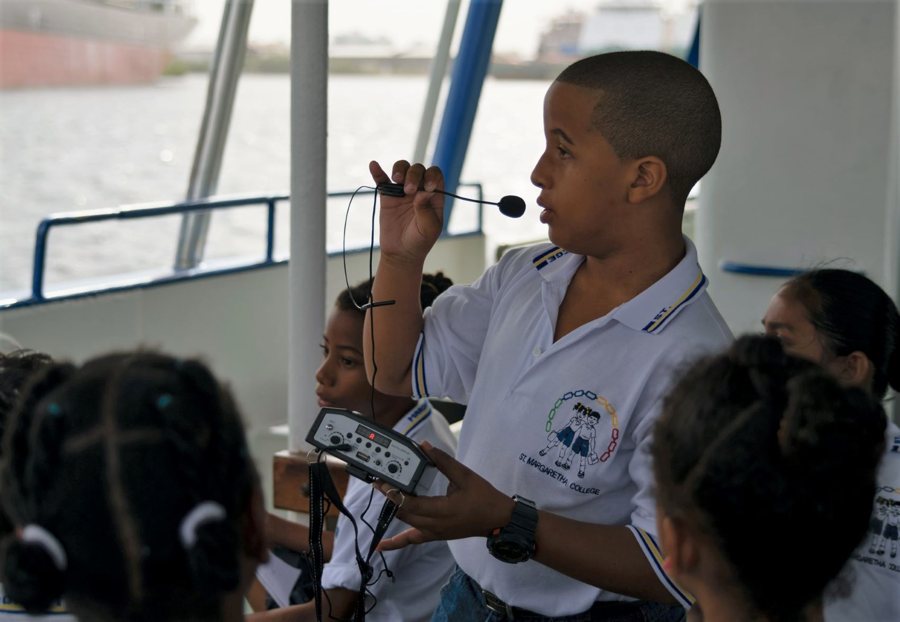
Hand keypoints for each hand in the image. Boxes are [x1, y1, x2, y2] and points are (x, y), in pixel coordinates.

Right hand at [369, 160, 444, 263]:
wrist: (401, 253)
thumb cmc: (420, 241)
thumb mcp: (428, 229)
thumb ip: (427, 210)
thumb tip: (425, 191)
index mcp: (433, 195)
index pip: (435, 175)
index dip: (432, 176)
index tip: (427, 187)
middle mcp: (419, 189)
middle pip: (418, 169)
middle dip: (413, 175)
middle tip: (408, 190)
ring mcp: (402, 191)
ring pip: (402, 169)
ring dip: (400, 170)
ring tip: (397, 179)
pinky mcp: (387, 196)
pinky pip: (382, 180)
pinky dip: (377, 172)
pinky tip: (373, 165)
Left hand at [374, 441, 514, 550]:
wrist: (498, 519)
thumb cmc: (484, 498)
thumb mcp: (465, 476)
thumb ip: (443, 461)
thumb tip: (425, 447)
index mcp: (442, 510)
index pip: (410, 503)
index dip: (394, 493)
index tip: (382, 481)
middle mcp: (435, 525)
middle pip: (404, 512)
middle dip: (390, 497)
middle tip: (379, 481)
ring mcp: (434, 532)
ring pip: (406, 523)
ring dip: (393, 509)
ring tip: (384, 494)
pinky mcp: (435, 535)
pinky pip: (412, 541)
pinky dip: (395, 544)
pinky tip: (380, 546)